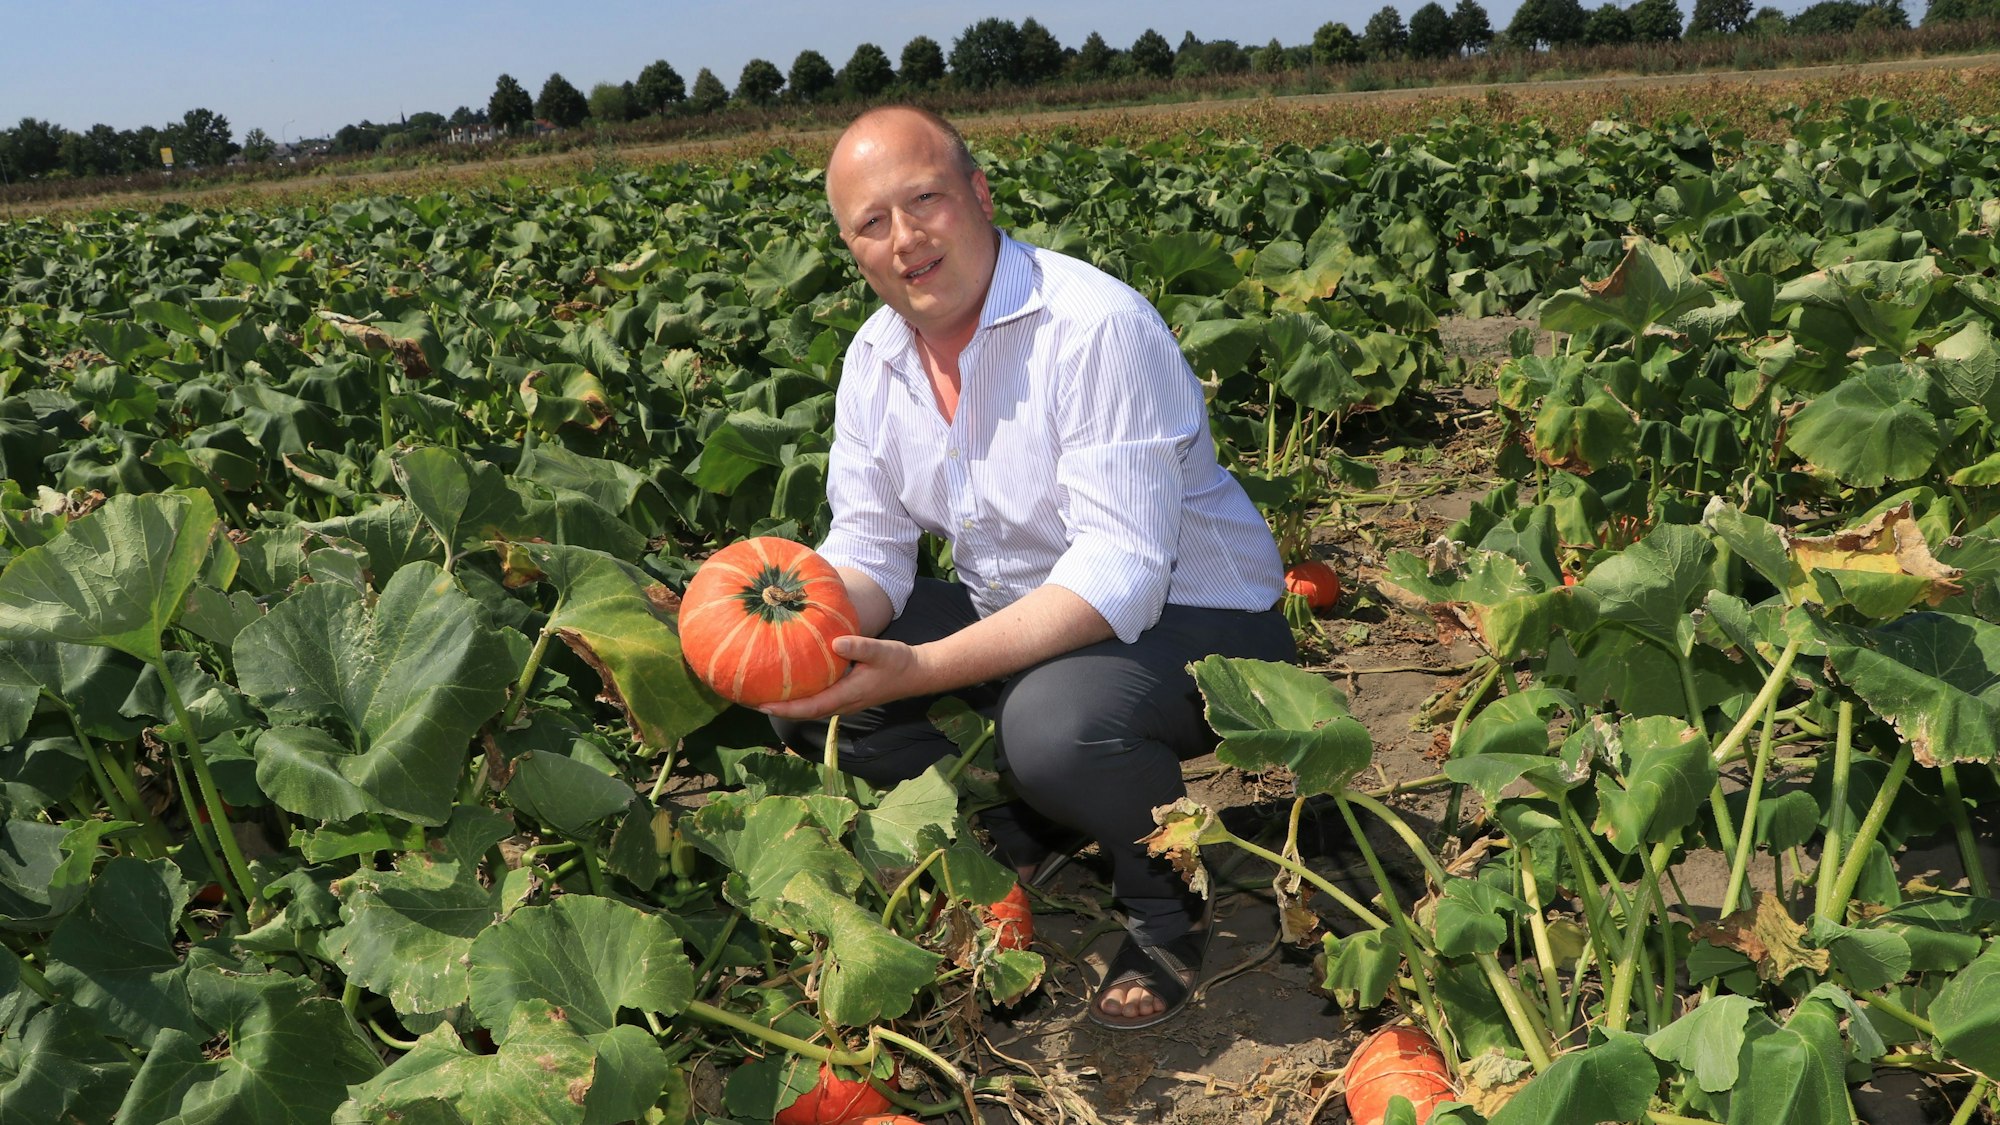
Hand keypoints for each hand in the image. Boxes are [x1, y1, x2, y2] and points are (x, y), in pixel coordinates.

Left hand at [757, 634, 927, 719]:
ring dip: (788, 704)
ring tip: (764, 693)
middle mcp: (843, 703)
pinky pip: (818, 700)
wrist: (917, 673)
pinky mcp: (847, 695)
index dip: (785, 708)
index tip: (762, 704)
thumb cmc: (900, 662)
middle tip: (751, 699)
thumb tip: (835, 642)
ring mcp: (845, 701)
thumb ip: (859, 646)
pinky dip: (802, 696)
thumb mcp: (882, 650)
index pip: (810, 707)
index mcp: (848, 695)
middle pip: (804, 712)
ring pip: (811, 708)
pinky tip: (792, 684)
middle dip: (778, 708)